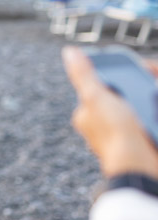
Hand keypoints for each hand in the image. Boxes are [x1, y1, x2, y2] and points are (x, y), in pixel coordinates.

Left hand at [62, 46, 157, 177]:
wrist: (138, 167)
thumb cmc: (115, 133)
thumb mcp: (96, 97)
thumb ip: (83, 75)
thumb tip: (70, 52)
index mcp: (86, 115)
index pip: (101, 88)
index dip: (119, 78)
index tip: (137, 71)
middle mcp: (100, 127)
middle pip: (122, 99)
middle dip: (137, 91)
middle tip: (150, 83)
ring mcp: (120, 137)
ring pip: (136, 111)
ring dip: (147, 103)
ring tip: (152, 102)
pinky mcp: (138, 145)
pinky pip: (146, 123)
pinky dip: (151, 118)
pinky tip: (154, 117)